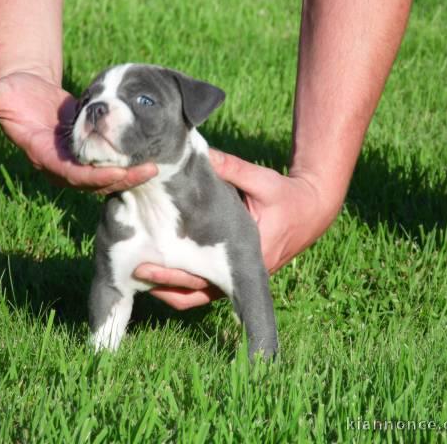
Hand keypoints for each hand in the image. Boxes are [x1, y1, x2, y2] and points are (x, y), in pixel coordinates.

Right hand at [0, 70, 156, 192]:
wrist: (27, 90)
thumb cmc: (13, 92)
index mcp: (44, 157)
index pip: (72, 175)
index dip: (95, 177)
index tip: (119, 174)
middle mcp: (61, 165)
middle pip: (95, 181)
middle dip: (122, 178)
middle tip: (151, 171)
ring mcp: (75, 161)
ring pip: (105, 177)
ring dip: (130, 173)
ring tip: (157, 165)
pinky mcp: (88, 153)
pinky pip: (110, 165)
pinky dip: (128, 163)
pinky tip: (150, 157)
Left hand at [141, 149, 334, 309]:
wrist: (311, 208)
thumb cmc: (286, 195)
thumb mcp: (262, 180)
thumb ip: (232, 168)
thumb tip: (200, 153)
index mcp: (250, 256)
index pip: (205, 277)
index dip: (174, 276)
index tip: (147, 266)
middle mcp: (243, 272)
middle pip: (196, 293)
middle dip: (164, 286)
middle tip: (134, 270)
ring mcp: (238, 274)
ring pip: (199, 294)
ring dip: (171, 287)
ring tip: (140, 270)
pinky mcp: (234, 269)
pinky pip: (205, 284)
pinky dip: (183, 280)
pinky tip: (160, 264)